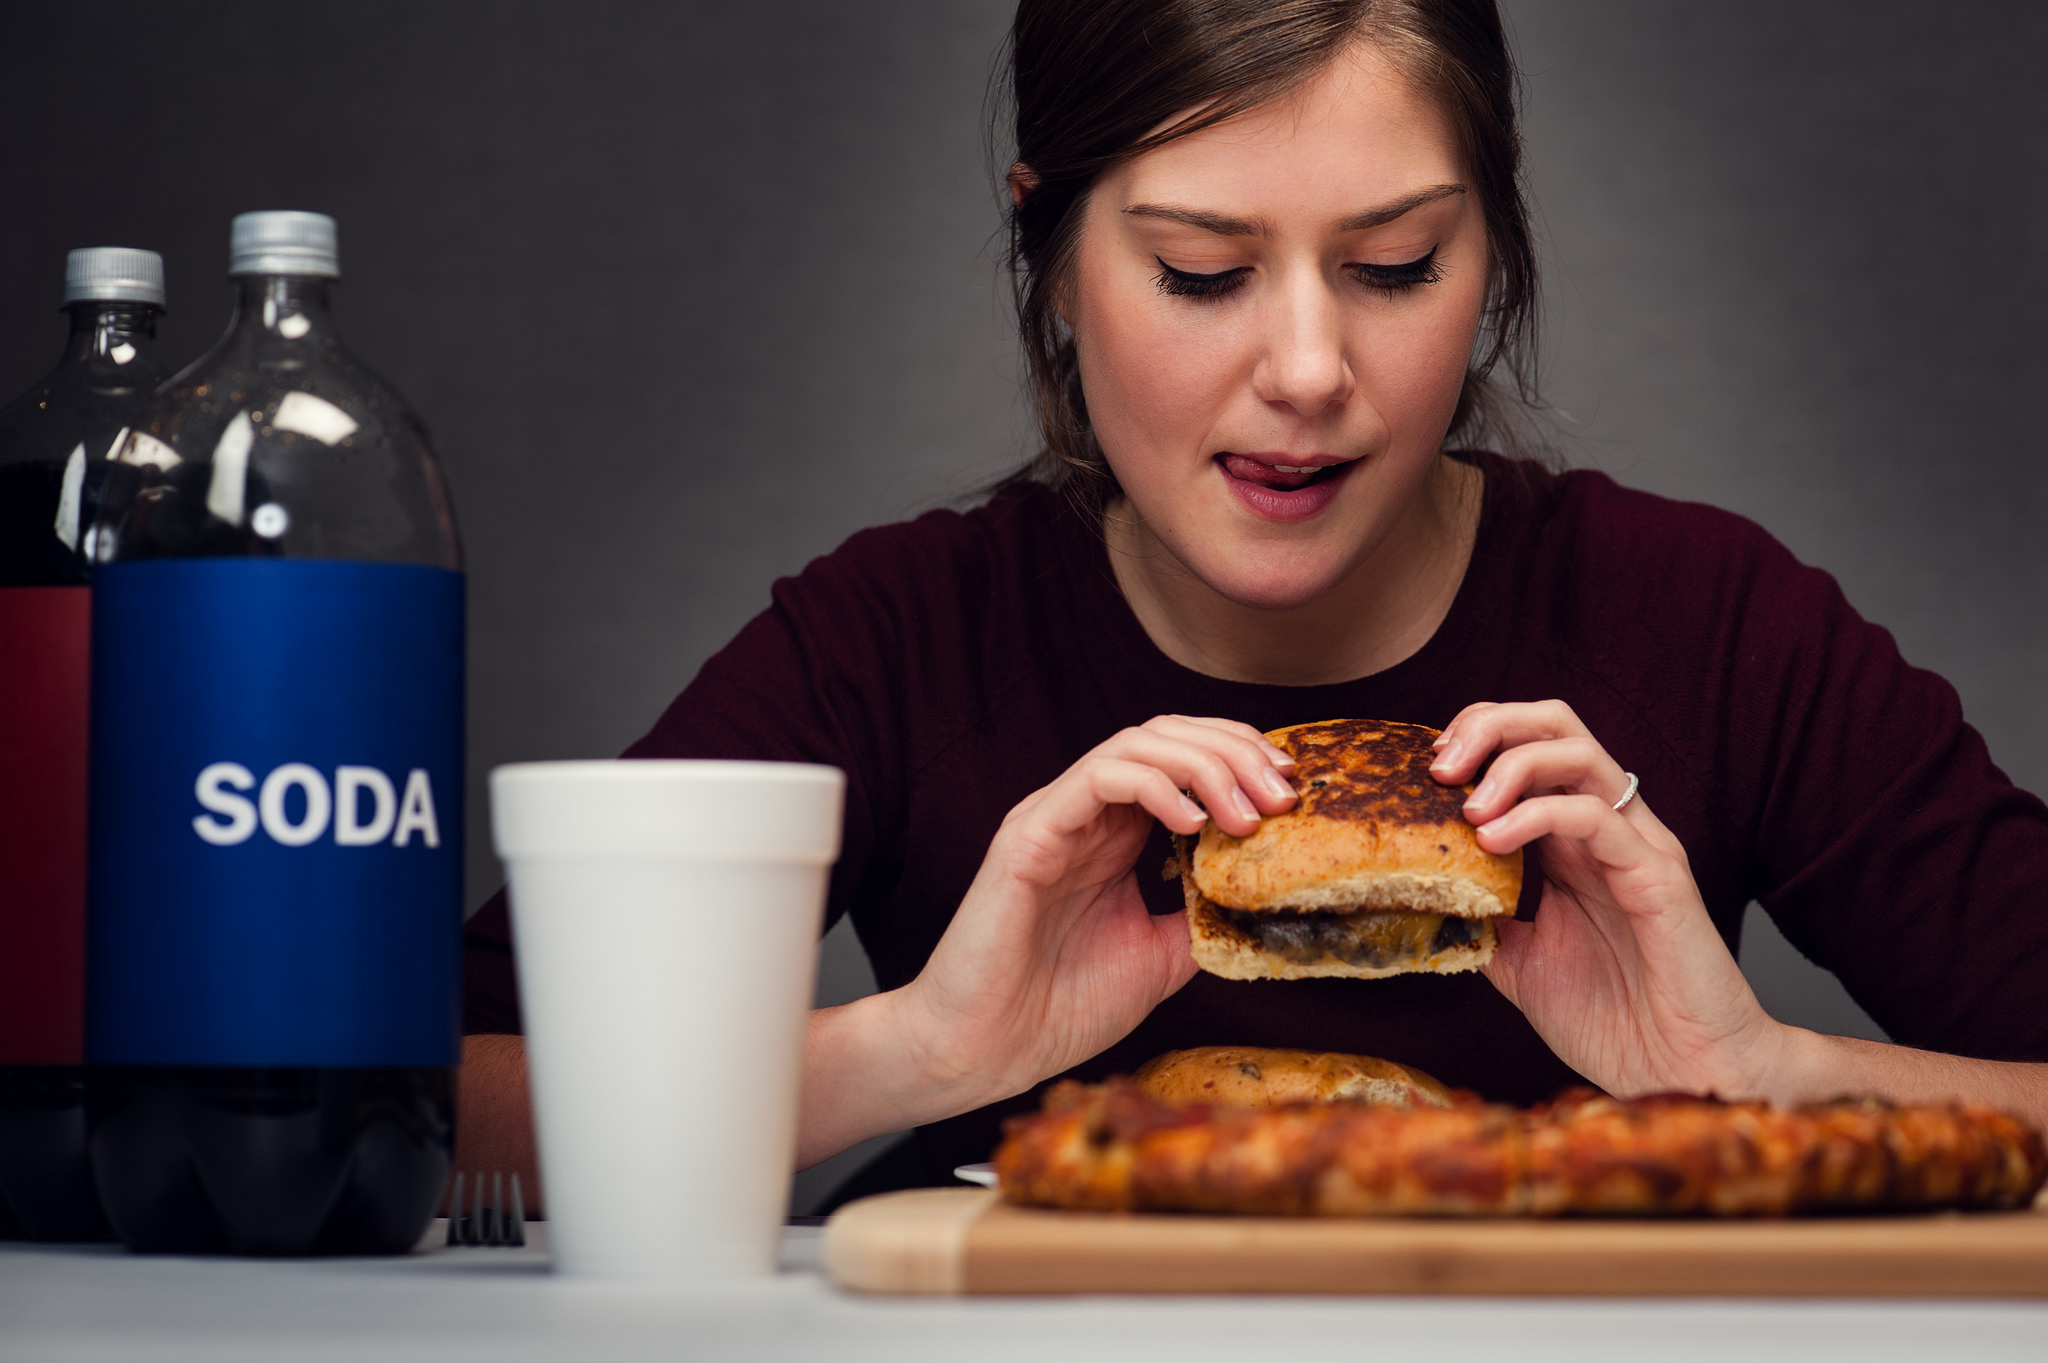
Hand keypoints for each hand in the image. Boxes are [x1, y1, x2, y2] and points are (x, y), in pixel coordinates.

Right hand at [899, 715, 1298, 1108]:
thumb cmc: (1057, 1009)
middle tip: (1283, 793)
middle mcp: (1087, 815)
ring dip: (1205, 764)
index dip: (1241, 761)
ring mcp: (1056, 818)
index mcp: (1116, 838)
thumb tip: (1265, 900)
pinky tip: (1192, 822)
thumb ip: (1202, 920)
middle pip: (1168, 736)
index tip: (1292, 793)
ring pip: (1136, 743)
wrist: (984, 1051)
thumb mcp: (1160, 959)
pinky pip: (1097, 779)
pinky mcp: (1029, 834)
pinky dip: (1155, 786)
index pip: (1184, 761)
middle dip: (1235, 752)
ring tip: (1247, 812)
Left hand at [1430, 700, 1786, 1099]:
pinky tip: (1496, 842)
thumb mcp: (1518, 961)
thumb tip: (1416, 893)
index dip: (1474, 739)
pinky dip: (1539, 813)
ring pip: (1580, 753)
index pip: (1526, 746)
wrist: (1680, 1073)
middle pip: (1555, 724)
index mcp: (1572, 839)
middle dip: (1488, 726)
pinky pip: (1598, 816)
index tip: (1423, 773)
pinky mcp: (1659, 876)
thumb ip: (1477, 916)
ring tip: (1468, 809)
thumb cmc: (1613, 1019)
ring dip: (1511, 764)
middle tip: (1440, 769)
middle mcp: (1606, 827)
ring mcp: (1637, 845)